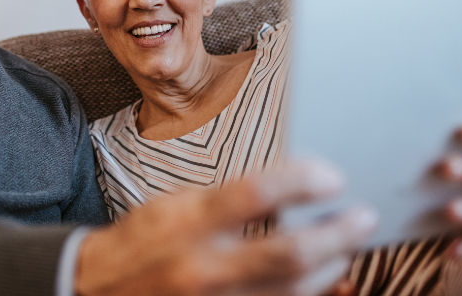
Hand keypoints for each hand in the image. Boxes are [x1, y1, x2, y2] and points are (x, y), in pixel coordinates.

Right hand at [75, 162, 378, 295]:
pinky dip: (307, 294)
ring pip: (292, 290)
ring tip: (346, 246)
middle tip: (364, 217)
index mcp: (187, 223)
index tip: (332, 176)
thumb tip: (289, 190)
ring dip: (331, 267)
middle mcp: (203, 267)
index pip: (256, 193)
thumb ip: (228, 201)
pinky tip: (325, 279)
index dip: (302, 181)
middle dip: (337, 235)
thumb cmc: (142, 243)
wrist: (97, 292)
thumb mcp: (175, 207)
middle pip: (288, 253)